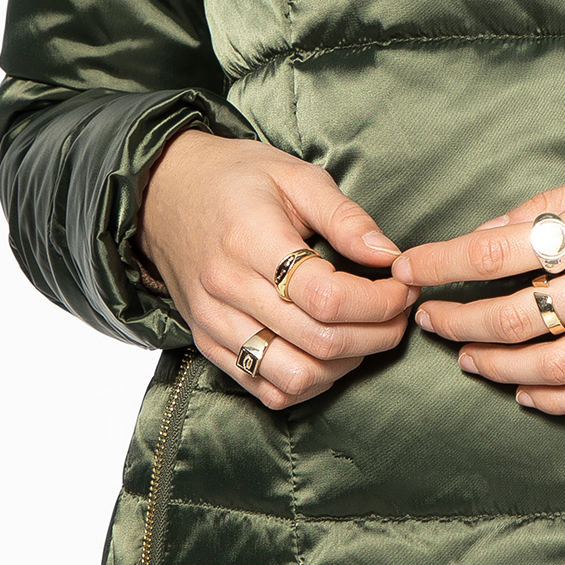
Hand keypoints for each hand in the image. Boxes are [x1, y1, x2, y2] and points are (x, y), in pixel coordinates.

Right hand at [137, 132, 417, 409]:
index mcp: (250, 239)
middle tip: (399, 312)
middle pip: (319, 341)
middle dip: (378, 334)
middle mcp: (227, 289)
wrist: (162, 194)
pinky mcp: (208, 345)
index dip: (378, 301)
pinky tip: (330, 354)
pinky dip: (310, 383)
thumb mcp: (294, 174)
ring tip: (367, 334)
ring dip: (347, 364)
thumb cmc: (235, 179)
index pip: (326, 296)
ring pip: (296, 377)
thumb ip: (345, 217)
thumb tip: (389, 256)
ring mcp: (214, 324)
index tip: (402, 285)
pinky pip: (267, 390)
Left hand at [392, 147, 564, 414]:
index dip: (445, 263)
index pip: (501, 248)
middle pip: (515, 315)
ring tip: (467, 354)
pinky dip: (553, 401)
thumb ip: (560, 203)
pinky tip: (524, 393)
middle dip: (457, 319)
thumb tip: (493, 229)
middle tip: (427, 317)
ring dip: (495, 363)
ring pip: (550, 365)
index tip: (409, 269)